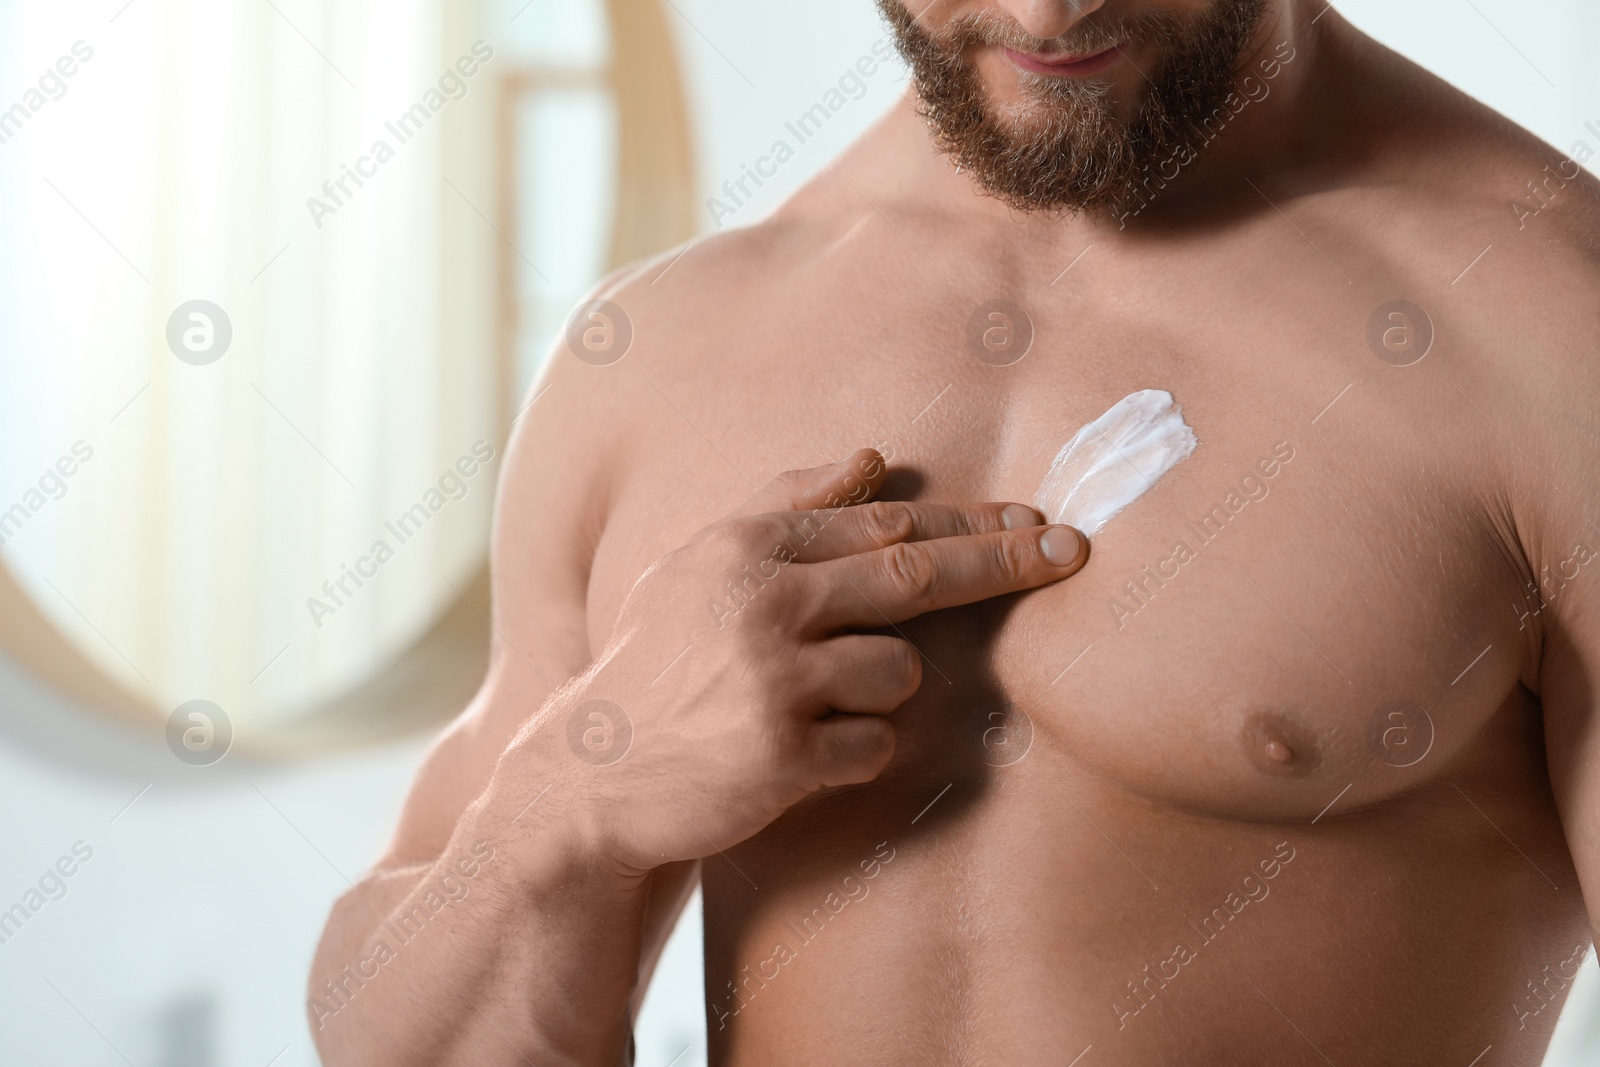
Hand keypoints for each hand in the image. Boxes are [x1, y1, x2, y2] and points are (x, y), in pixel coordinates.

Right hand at [513, 449, 1087, 873]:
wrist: (591, 772)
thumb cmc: (656, 659)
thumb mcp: (699, 563)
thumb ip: (784, 504)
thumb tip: (870, 456)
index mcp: (746, 548)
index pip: (883, 523)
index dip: (969, 522)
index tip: (1035, 519)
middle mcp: (762, 604)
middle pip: (914, 575)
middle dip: (1003, 561)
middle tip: (1072, 552)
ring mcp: (773, 681)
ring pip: (899, 674)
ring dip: (882, 690)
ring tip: (815, 702)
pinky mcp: (782, 757)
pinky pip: (873, 746)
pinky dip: (854, 750)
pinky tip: (800, 752)